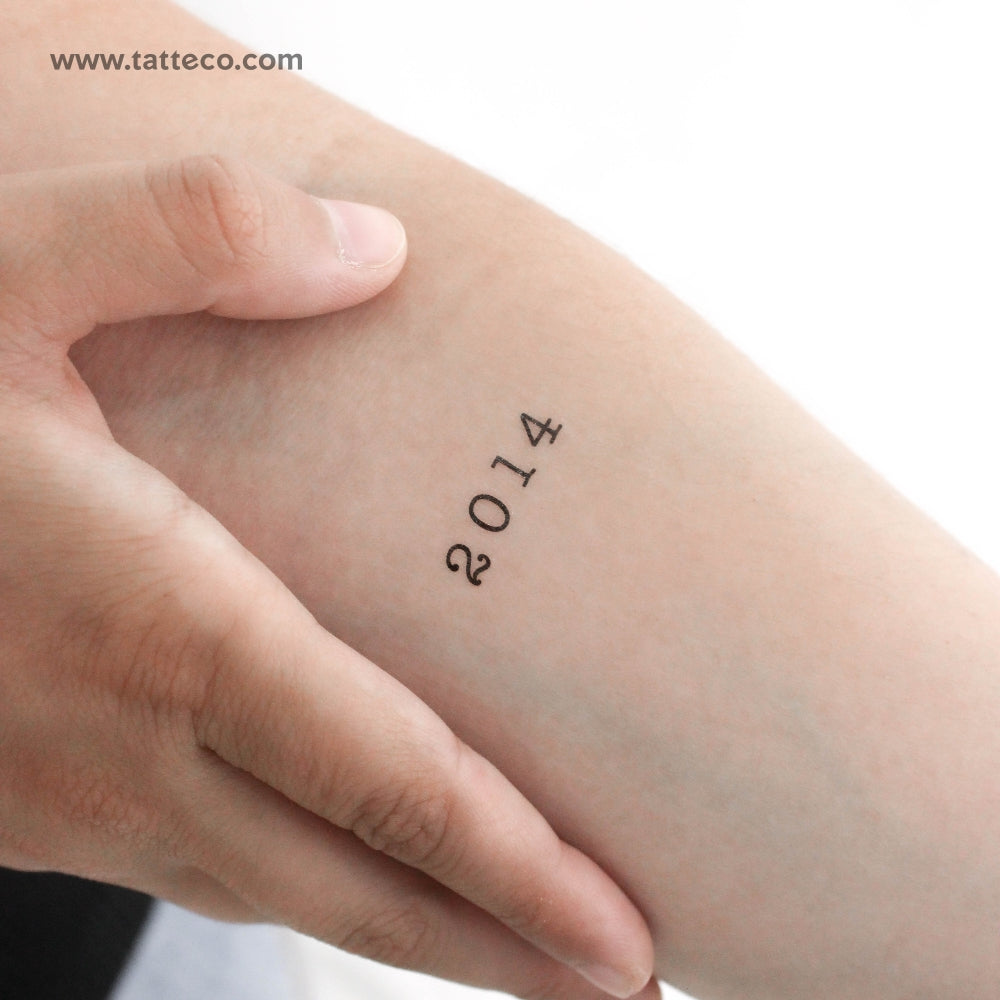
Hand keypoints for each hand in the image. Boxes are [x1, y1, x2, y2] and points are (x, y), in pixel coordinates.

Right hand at [0, 157, 655, 999]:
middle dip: (505, 947)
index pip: (385, 783)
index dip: (518, 872)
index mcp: (150, 624)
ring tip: (532, 956)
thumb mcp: (4, 266)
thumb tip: (375, 246)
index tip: (623, 942)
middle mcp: (125, 744)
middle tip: (626, 989)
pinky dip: (322, 887)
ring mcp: (75, 795)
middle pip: (362, 884)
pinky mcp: (39, 797)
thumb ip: (193, 235)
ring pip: (292, 896)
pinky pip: (218, 866)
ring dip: (423, 933)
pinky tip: (367, 875)